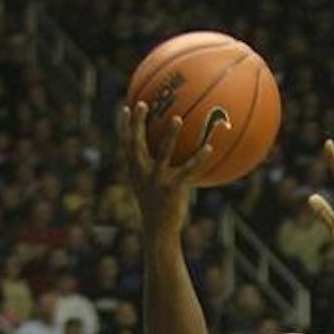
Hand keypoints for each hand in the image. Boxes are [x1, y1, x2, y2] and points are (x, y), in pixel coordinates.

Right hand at [119, 103, 212, 235]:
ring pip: (162, 152)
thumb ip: (151, 170)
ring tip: (177, 118)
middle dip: (138, 122)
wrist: (159, 230)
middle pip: (137, 142)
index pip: (126, 144)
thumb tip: (162, 156)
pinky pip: (188, 170)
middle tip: (143, 103)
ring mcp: (157, 180)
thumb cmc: (156, 207)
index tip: (127, 107)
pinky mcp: (173, 188)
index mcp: (135, 171)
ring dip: (170, 134)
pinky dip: (199, 158)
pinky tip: (209, 147)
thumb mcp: (148, 188)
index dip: (125, 126)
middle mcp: (142, 173)